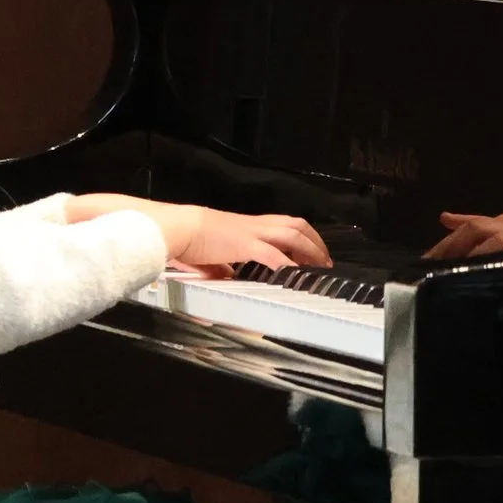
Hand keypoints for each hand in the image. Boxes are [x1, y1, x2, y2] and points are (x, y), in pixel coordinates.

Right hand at [167, 206, 330, 271]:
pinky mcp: (245, 245)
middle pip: (296, 225)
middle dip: (315, 242)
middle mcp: (254, 225)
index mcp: (247, 226)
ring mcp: (251, 233)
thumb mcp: (208, 254)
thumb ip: (220, 266)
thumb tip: (225, 277)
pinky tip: (297, 275)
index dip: (301, 237)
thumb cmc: (186, 238)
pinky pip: (273, 255)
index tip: (311, 253)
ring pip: (292, 234)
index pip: (283, 224)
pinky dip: (288, 265)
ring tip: (320, 267)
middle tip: (326, 261)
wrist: (177, 228)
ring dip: (310, 250)